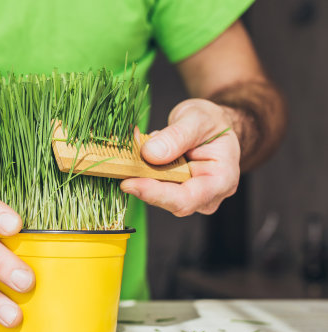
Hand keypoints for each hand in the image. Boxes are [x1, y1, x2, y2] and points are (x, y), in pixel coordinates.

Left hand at [121, 99, 240, 215]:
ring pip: (156, 193)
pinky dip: (140, 170)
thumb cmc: (212, 123)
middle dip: (143, 181)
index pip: (186, 199)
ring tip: (134, 147)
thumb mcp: (197, 119)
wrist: (212, 125)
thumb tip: (150, 154)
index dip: (155, 194)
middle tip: (122, 163)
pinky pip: (152, 185)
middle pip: (168, 200)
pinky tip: (137, 153)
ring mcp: (189, 195)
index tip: (130, 183)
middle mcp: (206, 195)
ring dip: (139, 173)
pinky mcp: (173, 190)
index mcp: (221, 180)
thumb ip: (176, 136)